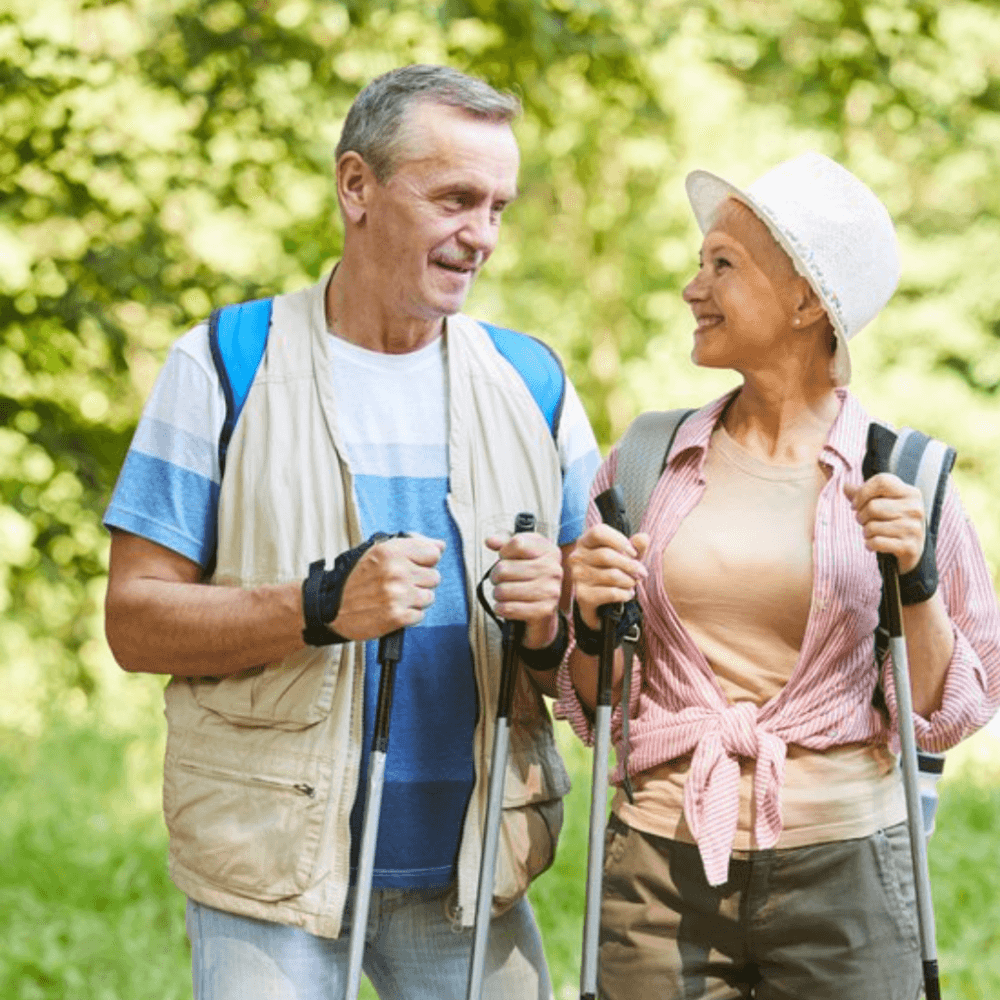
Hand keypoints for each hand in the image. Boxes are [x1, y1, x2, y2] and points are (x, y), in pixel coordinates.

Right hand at [331, 534, 444, 639]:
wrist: (330, 609)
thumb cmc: (354, 580)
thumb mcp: (377, 552)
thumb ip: (411, 545)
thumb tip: (440, 545)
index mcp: (390, 551)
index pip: (433, 553)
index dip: (424, 561)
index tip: (413, 566)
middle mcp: (396, 571)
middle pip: (434, 576)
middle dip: (420, 582)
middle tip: (400, 585)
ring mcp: (397, 595)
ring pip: (429, 597)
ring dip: (416, 600)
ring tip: (396, 598)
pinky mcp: (397, 616)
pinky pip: (420, 615)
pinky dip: (409, 615)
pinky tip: (393, 610)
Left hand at [485, 531, 562, 648]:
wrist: (543, 611)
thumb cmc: (529, 578)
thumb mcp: (520, 554)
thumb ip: (504, 541)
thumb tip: (490, 541)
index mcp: (549, 551)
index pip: (517, 543)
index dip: (504, 552)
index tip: (506, 558)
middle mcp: (553, 569)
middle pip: (504, 568)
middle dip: (495, 576)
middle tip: (502, 580)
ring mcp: (550, 591)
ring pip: (503, 590)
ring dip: (497, 594)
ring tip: (505, 594)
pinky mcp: (544, 611)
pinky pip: (507, 608)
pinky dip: (500, 608)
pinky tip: (505, 606)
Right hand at [568, 524, 648, 630]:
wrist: (602, 604)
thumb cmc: (613, 572)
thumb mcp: (626, 556)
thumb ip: (636, 546)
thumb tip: (643, 538)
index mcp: (585, 542)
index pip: (598, 532)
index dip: (619, 541)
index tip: (633, 552)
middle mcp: (577, 558)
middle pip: (606, 555)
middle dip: (630, 565)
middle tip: (642, 573)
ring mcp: (577, 577)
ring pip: (611, 575)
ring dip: (629, 581)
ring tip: (633, 584)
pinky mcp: (582, 596)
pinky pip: (611, 593)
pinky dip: (625, 594)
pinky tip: (628, 594)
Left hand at [844, 474, 924, 574]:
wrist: (914, 550)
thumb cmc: (895, 522)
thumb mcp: (884, 504)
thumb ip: (864, 494)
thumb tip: (846, 486)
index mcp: (910, 493)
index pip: (881, 482)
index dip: (862, 492)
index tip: (855, 504)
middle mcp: (915, 509)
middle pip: (873, 506)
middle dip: (860, 516)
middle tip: (863, 521)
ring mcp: (913, 528)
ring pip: (872, 526)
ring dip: (865, 532)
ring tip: (871, 533)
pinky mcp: (909, 546)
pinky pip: (876, 542)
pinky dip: (869, 544)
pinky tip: (874, 544)